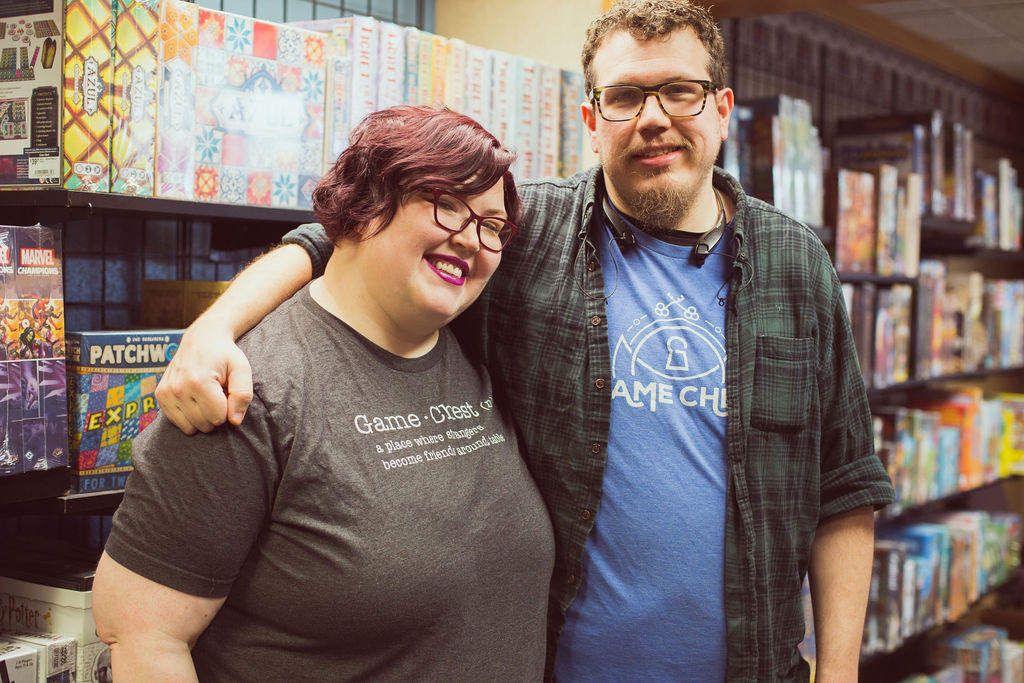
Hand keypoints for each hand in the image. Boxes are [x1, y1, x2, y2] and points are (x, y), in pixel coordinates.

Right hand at [156, 320, 252, 434]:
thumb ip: (243, 394)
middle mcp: (178, 388)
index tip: (227, 393)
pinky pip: (176, 422)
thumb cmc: (225, 354)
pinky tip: (194, 399)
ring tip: (205, 396)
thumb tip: (234, 421)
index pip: (219, 418)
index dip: (228, 409)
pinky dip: (188, 416)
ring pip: (189, 427)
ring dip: (201, 417)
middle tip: (217, 393)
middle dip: (215, 413)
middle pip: (204, 424)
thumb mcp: (242, 369)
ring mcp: (166, 392)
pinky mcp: (160, 395)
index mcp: (199, 381)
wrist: (202, 337)